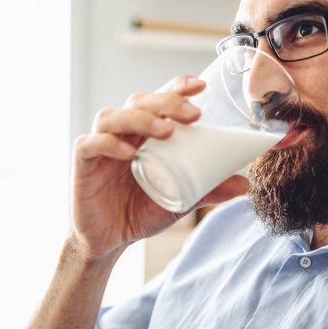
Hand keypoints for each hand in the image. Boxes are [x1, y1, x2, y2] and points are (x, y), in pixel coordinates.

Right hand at [71, 75, 249, 262]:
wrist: (110, 241)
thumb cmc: (141, 211)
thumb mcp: (181, 199)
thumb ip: (208, 189)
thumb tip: (244, 184)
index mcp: (145, 133)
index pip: (159, 98)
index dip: (176, 87)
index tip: (200, 87)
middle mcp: (123, 132)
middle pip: (139, 101)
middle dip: (166, 102)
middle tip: (193, 115)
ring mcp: (100, 146)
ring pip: (112, 116)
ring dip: (140, 118)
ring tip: (166, 131)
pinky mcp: (82, 164)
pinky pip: (90, 144)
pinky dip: (109, 143)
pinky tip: (129, 152)